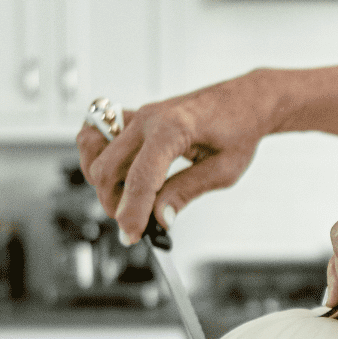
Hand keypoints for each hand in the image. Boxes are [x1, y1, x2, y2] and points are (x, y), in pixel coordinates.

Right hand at [75, 70, 278, 241]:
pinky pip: (96, 133)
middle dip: (115, 203)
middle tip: (137, 224)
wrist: (243, 101)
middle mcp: (149, 118)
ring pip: (93, 150)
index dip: (132, 213)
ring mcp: (138, 114)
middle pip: (107, 168)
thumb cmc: (239, 131)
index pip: (140, 179)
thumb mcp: (223, 170)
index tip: (131, 237)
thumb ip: (186, 192)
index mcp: (174, 129)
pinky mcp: (134, 116)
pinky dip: (96, 156)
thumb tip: (160, 219)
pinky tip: (119, 174)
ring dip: (102, 182)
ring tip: (129, 199)